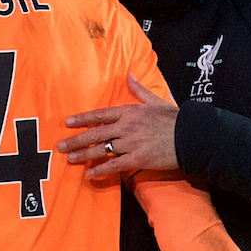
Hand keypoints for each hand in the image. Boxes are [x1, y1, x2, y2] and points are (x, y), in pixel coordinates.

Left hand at [57, 74, 178, 179]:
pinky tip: (90, 174)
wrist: (190, 135)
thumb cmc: (174, 118)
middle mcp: (125, 127)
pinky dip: (100, 170)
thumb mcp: (155, 101)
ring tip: (70, 159)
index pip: (100, 115)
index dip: (82, 119)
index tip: (67, 122)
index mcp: (128, 112)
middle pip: (95, 133)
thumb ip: (139, 90)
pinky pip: (113, 165)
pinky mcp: (136, 159)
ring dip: (83, 155)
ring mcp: (129, 144)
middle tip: (60, 146)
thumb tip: (130, 76)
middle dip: (76, 140)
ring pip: (101, 150)